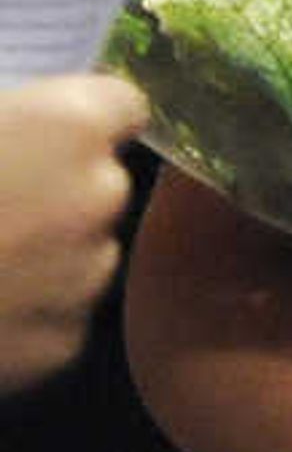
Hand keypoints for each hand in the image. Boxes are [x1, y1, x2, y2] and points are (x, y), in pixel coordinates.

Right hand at [0, 72, 145, 396]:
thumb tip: (10, 138)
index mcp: (66, 126)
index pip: (120, 107)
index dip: (78, 123)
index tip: (45, 136)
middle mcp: (96, 196)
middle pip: (100, 186)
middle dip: (56, 194)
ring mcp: (85, 276)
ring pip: (81, 257)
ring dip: (41, 258)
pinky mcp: (62, 344)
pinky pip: (54, 319)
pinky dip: (22, 318)